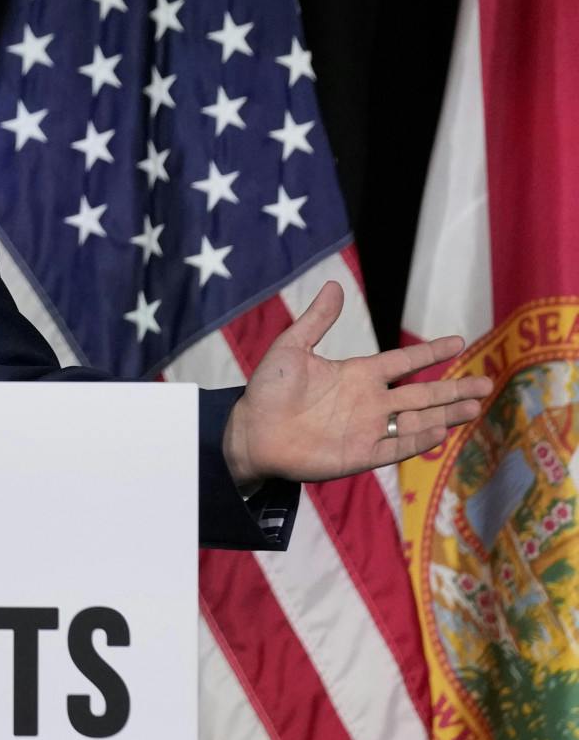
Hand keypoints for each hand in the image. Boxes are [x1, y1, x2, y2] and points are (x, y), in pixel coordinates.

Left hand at [223, 280, 491, 488]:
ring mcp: (368, 429)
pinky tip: (441, 432)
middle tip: (487, 383)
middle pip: (422, 394)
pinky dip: (418, 440)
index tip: (460, 341)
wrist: (251, 431)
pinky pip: (396, 447)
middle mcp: (369, 402)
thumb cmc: (268, 390)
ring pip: (417, 421)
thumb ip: (317, 320)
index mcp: (357, 375)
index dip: (431, 352)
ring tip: (475, 407)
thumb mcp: (291, 348)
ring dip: (446, 415)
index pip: (404, 362)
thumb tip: (335, 285)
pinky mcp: (360, 454)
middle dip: (454, 389)